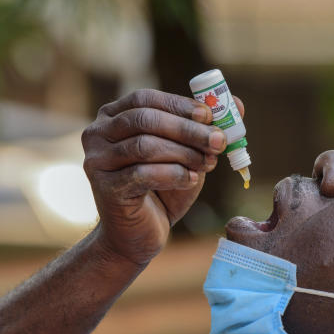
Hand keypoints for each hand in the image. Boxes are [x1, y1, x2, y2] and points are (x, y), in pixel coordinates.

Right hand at [80, 89, 242, 265]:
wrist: (137, 234)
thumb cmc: (161, 190)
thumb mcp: (187, 155)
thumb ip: (206, 130)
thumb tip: (237, 104)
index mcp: (113, 116)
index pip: (145, 99)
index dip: (179, 105)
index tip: (209, 116)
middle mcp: (98, 134)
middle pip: (145, 120)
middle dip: (187, 129)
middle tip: (218, 141)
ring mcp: (97, 161)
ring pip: (144, 146)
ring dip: (183, 153)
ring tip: (208, 163)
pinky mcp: (105, 188)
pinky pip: (142, 174)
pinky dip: (173, 175)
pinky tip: (190, 179)